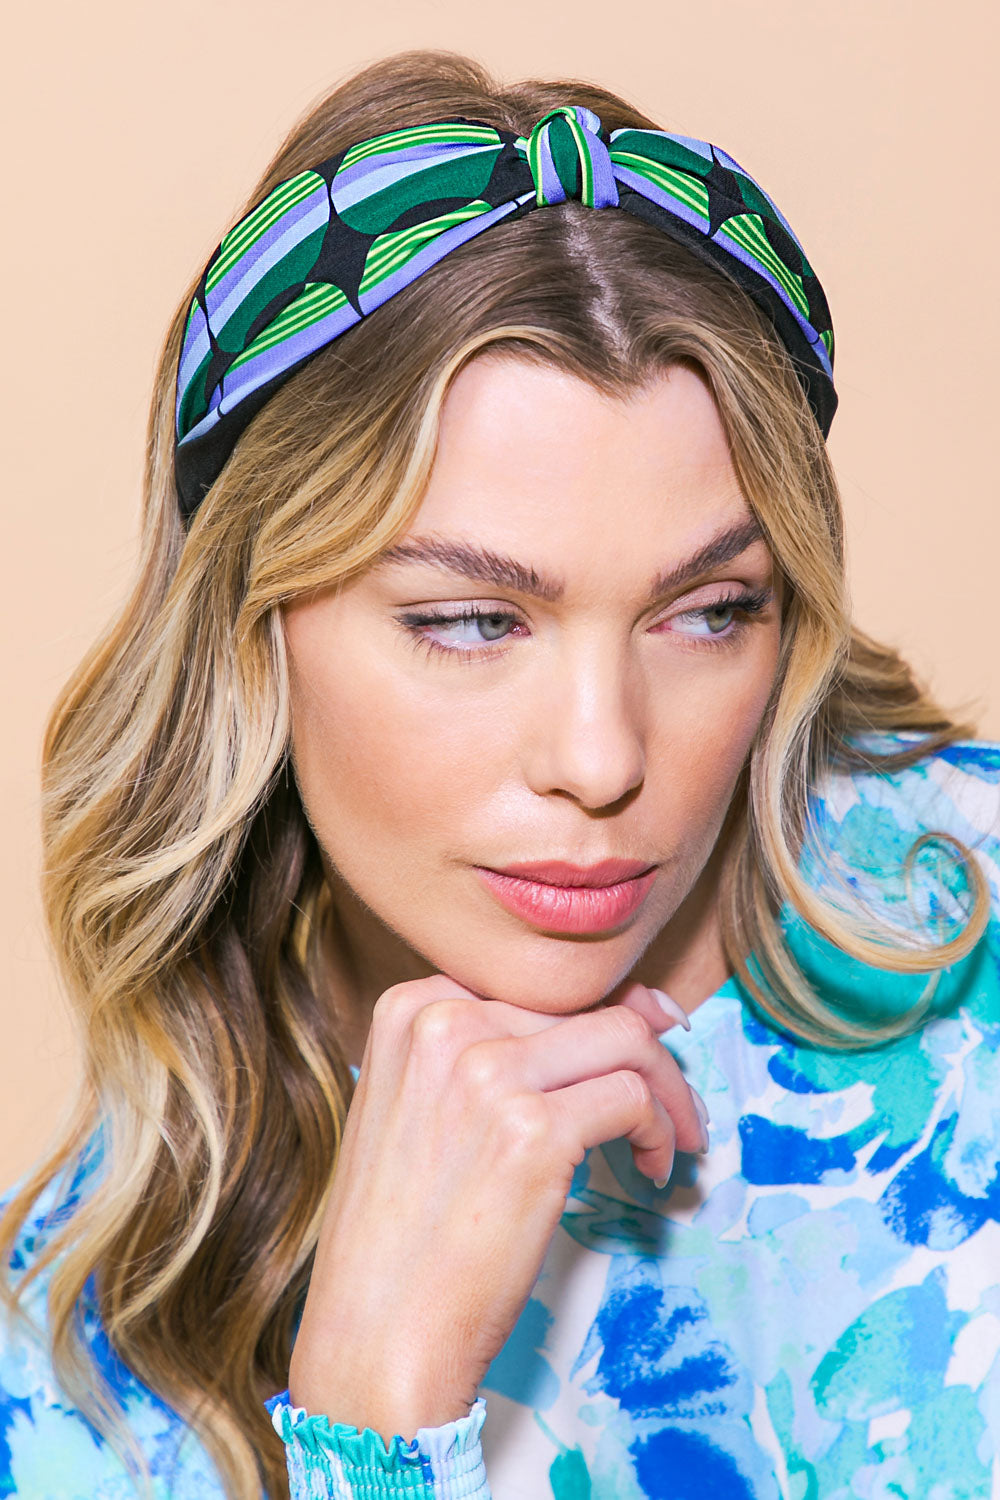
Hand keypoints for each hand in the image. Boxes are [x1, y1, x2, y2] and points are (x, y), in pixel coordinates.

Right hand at [287, 974, 706, 1440]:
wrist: (375, 1333)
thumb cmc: (404, 1233)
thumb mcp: (424, 1110)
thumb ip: (493, 1053)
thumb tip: (622, 1009)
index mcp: (411, 1009)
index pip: (537, 985)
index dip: (603, 1012)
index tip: (645, 1044)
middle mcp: (444, 1023)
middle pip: (586, 1006)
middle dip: (646, 1053)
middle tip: (672, 1107)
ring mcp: (487, 1073)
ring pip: (625, 1038)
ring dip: (668, 1089)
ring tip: (676, 1137)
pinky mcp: (532, 1130)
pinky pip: (632, 1097)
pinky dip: (661, 1129)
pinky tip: (650, 1168)